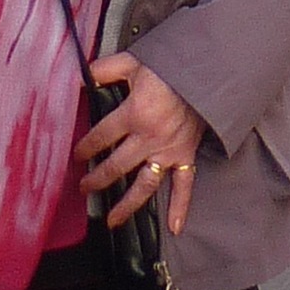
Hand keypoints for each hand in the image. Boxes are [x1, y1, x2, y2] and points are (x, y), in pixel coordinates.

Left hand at [80, 57, 203, 233]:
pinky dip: (181, 206)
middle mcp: (148, 138)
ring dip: (126, 204)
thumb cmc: (173, 64)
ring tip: (111, 220)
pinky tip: (174, 227)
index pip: (101, 137)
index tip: (79, 154)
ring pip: (143, 185)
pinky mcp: (186, 154)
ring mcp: (168, 150)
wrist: (211, 67)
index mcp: (134, 114)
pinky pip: (184, 184)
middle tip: (84, 187)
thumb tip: (80, 76)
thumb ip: (106, 69)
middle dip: (96, 179)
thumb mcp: (136, 61)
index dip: (86, 147)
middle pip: (115, 166)